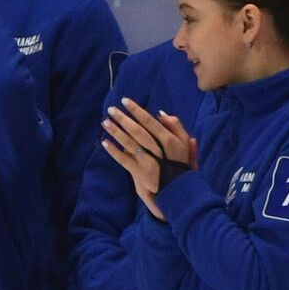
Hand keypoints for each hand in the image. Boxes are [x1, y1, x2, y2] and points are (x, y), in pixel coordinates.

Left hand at [101, 99, 195, 218]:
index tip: (125, 101)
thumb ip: (175, 126)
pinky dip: (113, 151)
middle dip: (123, 119)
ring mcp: (147, 161)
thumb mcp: (184, 142)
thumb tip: (160, 113)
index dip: (137, 110)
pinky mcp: (139, 173)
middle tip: (110, 109)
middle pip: (137, 131)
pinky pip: (124, 160)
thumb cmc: (181, 162)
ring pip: (129, 144)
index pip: (150, 122)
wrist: (179, 188)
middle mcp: (157, 149)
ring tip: (105, 122)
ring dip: (116, 132)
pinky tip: (104, 142)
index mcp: (168, 140)